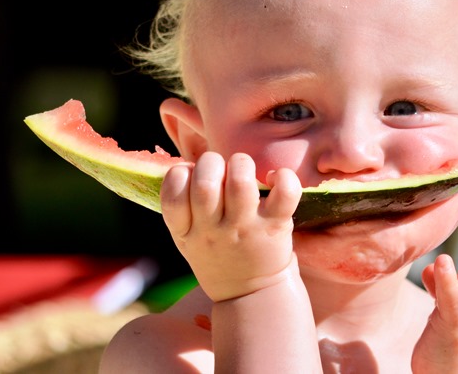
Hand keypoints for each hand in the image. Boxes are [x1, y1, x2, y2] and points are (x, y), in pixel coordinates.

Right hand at [160, 151, 302, 301]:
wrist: (253, 295)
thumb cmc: (217, 255)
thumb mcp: (187, 240)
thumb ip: (181, 207)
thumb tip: (188, 165)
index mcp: (187, 232)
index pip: (172, 195)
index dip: (180, 174)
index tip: (191, 176)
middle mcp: (214, 230)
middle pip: (205, 183)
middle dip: (211, 162)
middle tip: (221, 171)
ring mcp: (246, 228)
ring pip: (241, 182)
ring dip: (241, 165)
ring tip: (244, 171)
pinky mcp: (276, 225)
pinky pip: (285, 192)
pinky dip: (283, 177)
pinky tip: (273, 179)